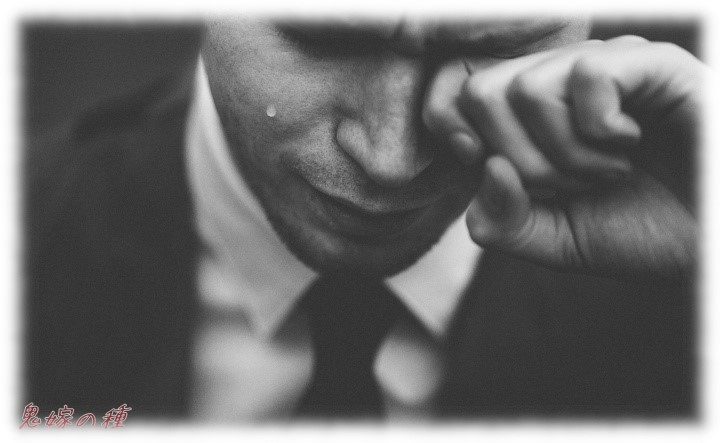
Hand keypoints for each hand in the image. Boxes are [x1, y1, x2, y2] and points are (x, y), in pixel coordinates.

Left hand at [423, 37, 706, 281]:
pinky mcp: (652, 64)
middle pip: (482, 93)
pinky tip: (630, 144)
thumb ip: (502, 220)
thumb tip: (485, 164)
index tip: (498, 173)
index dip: (456, 135)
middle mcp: (562, 82)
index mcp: (530, 116)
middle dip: (519, 160)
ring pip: (526, 88)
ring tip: (608, 172)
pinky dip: (600, 130)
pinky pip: (588, 73)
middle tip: (570, 185)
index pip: (454, 94)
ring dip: (564, 154)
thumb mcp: (552, 240)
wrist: (711, 246)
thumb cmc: (640, 233)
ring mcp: (606, 68)